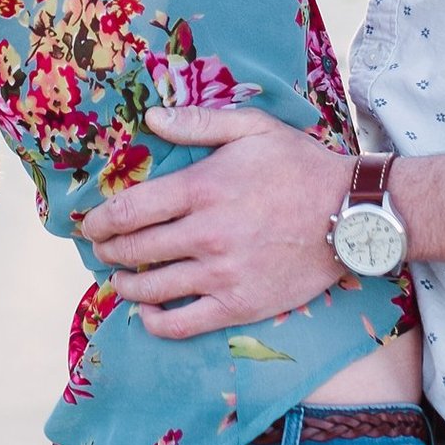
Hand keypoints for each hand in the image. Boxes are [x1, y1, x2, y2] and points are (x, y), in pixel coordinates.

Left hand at [76, 109, 350, 338]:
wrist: (352, 214)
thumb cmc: (301, 167)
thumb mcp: (253, 129)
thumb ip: (198, 123)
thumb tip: (151, 120)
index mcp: (203, 189)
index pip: (130, 210)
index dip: (101, 221)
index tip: (92, 226)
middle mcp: (206, 234)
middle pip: (134, 249)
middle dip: (109, 251)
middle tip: (104, 251)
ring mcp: (221, 274)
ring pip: (150, 288)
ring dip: (125, 285)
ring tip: (120, 280)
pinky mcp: (238, 306)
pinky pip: (181, 324)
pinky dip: (154, 321)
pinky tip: (148, 312)